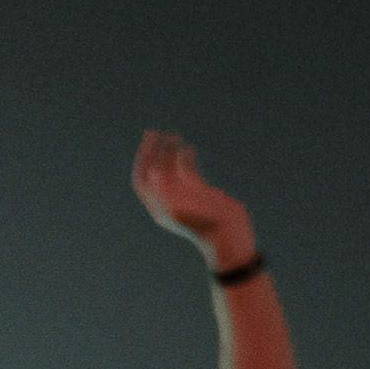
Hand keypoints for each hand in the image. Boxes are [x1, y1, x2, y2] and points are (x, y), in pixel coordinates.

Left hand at [132, 131, 253, 269]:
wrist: (227, 236)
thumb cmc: (203, 226)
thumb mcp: (179, 208)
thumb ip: (164, 190)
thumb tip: (152, 169)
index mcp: (158, 206)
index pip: (142, 178)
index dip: (142, 158)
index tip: (148, 141)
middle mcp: (167, 199)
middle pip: (154, 170)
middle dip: (153, 151)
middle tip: (155, 132)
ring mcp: (183, 194)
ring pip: (171, 168)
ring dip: (169, 151)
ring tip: (173, 134)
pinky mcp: (198, 191)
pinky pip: (188, 170)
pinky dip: (186, 158)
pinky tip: (189, 148)